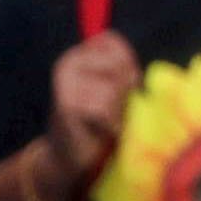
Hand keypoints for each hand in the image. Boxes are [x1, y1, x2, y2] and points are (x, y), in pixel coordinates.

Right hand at [37, 27, 138, 195]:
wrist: (68, 158)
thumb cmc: (98, 122)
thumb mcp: (113, 90)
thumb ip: (123, 70)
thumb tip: (135, 72)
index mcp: (78, 56)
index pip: (114, 42)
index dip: (128, 65)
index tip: (121, 87)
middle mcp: (67, 64)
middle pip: (119, 64)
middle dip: (125, 90)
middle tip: (113, 110)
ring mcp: (64, 84)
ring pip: (113, 88)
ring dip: (118, 111)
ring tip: (107, 122)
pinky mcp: (65, 106)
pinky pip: (103, 108)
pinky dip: (110, 124)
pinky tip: (102, 131)